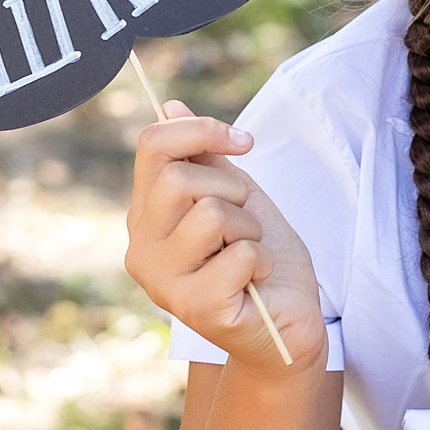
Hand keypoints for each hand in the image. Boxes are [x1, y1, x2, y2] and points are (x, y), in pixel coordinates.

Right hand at [124, 103, 322, 374]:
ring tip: (250, 255)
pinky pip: (239, 255)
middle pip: (179, 179)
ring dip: (250, 230)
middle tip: (246, 223)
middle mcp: (141, 249)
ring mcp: (163, 283)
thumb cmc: (261, 259)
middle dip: (233, 189)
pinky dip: (262, 262)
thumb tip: (173, 106)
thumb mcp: (237, 196)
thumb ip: (204, 158)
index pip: (152, 147)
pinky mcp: (195, 310)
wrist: (288, 322)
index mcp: (145, 216)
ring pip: (211, 215)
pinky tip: (255, 284)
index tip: (244, 142)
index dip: (202, 130)